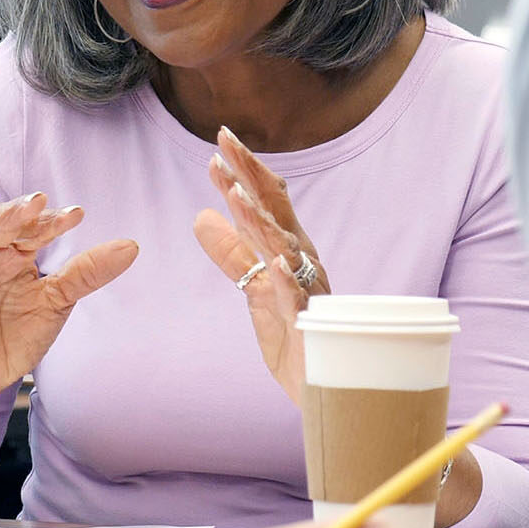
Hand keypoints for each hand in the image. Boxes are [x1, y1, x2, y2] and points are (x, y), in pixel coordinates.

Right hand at [0, 190, 137, 403]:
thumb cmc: (19, 332)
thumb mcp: (58, 301)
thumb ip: (88, 273)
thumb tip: (132, 246)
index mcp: (18, 255)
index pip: (36, 230)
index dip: (54, 222)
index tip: (77, 214)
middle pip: (0, 227)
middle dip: (17, 213)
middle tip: (38, 201)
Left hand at [193, 127, 329, 404]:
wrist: (327, 387)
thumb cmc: (295, 335)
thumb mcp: (254, 288)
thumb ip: (231, 253)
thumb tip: (200, 216)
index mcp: (287, 249)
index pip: (264, 201)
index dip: (242, 171)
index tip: (219, 142)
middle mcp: (301, 260)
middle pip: (275, 209)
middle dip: (250, 173)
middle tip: (225, 140)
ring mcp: (305, 289)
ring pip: (281, 246)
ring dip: (259, 217)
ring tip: (235, 191)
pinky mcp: (307, 323)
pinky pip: (296, 297)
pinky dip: (286, 276)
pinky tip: (273, 258)